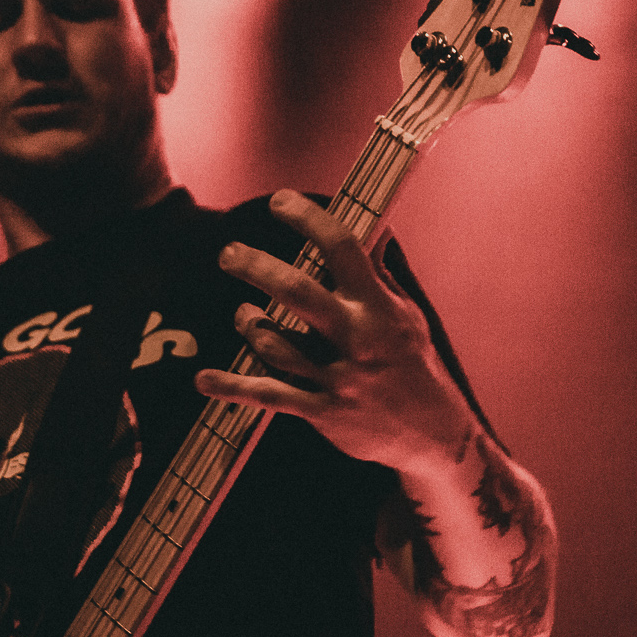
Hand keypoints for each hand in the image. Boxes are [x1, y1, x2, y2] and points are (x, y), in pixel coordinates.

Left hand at [194, 190, 476, 473]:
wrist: (434, 434)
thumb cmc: (415, 365)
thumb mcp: (407, 315)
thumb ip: (380, 277)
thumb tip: (373, 232)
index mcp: (378, 307)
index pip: (342, 248)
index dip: (308, 219)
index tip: (279, 202)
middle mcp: (356, 338)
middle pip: (297, 292)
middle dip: (256, 267)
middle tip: (228, 254)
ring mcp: (338, 377)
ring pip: (276, 343)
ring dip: (250, 325)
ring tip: (244, 315)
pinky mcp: (323, 411)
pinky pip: (269, 395)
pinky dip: (233, 386)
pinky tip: (203, 380)